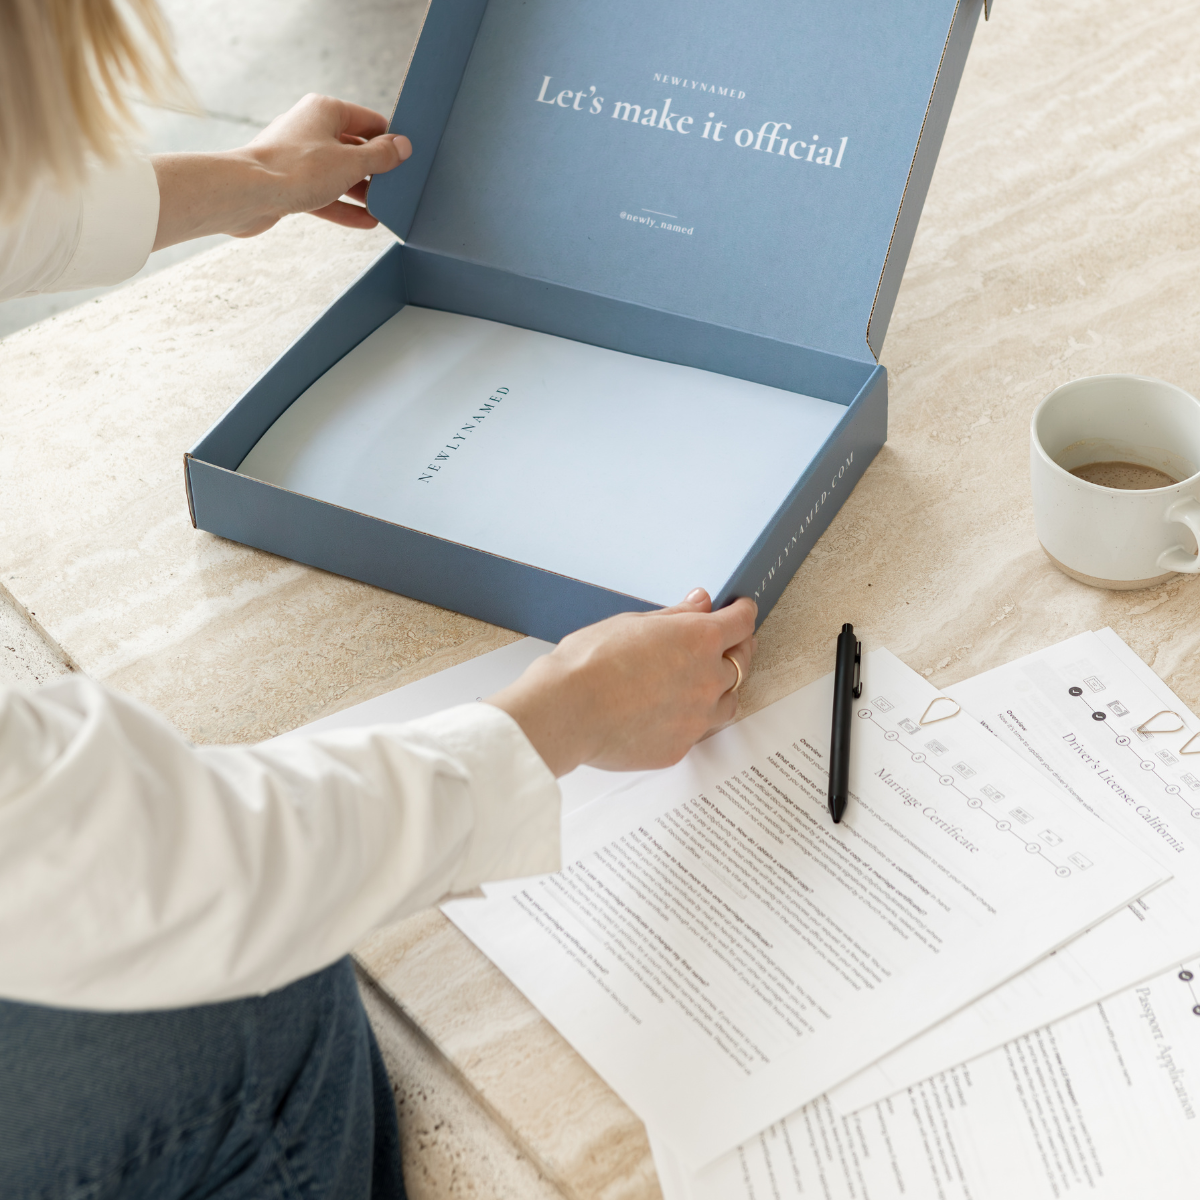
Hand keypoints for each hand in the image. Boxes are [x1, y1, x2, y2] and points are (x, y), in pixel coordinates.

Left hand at [152, 94, 411, 249]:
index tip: (406, 160)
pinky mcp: (289, 182)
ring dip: (362, 191)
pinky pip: (324, 193)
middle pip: (354, 147)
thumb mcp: (350, 163)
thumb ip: (380, 156)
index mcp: (325, 110)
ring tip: (385, 208)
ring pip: (339, 173)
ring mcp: (298, 156)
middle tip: (398, 188)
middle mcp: (310, 128)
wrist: (247, 194)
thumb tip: (403, 146)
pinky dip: (344, 206)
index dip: (390, 140)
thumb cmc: (295, 170)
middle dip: (376, 169)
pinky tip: (366, 221)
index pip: (369, 121)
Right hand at [488, 589, 757, 776]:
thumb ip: (676, 616)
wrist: (567, 711)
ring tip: (700, 683)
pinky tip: (666, 712)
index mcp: (700, 640)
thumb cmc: (590, 662)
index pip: (742, 621)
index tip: (740, 610)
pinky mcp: (680, 748)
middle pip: (743, 662)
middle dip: (738, 648)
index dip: (742, 612)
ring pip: (728, 702)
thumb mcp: (633, 623)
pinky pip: (695, 731)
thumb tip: (701, 602)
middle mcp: (708, 679)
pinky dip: (688, 719)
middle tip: (726, 644)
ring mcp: (697, 718)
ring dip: (721, 689)